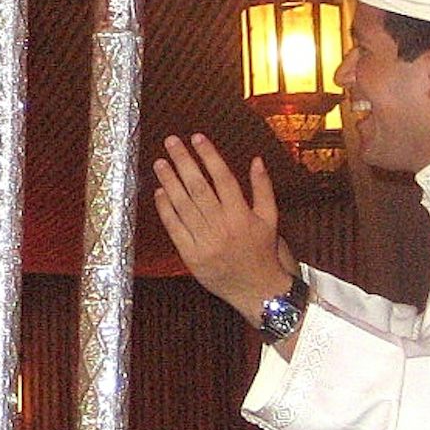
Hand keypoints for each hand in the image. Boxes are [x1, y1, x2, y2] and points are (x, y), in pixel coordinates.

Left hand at [151, 134, 295, 327]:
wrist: (258, 291)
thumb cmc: (264, 252)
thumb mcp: (270, 219)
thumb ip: (263, 188)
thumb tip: (256, 159)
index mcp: (242, 215)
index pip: (222, 178)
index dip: (209, 156)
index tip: (197, 137)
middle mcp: (223, 226)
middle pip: (199, 188)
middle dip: (183, 162)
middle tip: (171, 141)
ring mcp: (206, 242)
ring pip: (184, 206)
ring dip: (169, 182)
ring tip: (160, 162)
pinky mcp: (192, 257)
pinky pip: (175, 229)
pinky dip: (166, 210)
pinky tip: (158, 192)